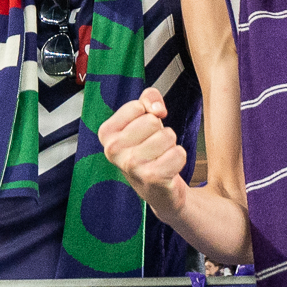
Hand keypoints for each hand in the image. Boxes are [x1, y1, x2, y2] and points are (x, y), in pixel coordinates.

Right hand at [97, 87, 187, 210]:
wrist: (157, 188)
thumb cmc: (148, 149)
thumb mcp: (143, 117)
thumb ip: (149, 98)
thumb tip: (156, 109)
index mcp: (107, 133)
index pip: (137, 106)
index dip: (147, 114)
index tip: (143, 130)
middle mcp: (113, 150)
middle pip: (152, 121)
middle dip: (159, 131)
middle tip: (152, 147)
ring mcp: (131, 165)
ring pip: (167, 136)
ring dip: (170, 145)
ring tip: (159, 157)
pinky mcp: (151, 177)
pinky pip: (178, 153)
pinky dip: (179, 158)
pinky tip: (168, 168)